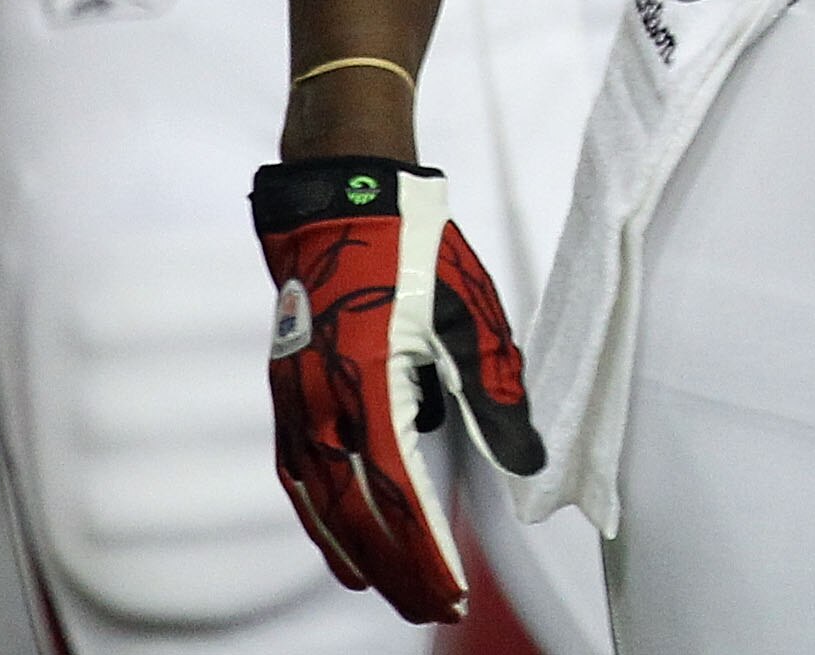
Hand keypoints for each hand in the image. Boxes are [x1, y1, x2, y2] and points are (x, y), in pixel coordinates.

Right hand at [250, 158, 541, 623]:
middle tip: (432, 608)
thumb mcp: (470, 313)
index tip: (453, 590)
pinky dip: (320, 515)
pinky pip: (297, 474)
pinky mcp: (286, 396)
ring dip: (353, 552)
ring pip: (318, 502)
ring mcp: (295, 402)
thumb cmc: (413, 253)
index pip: (400, 490)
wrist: (340, 205)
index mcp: (371, 382)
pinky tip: (341, 536)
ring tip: (385, 590)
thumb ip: (496, 389)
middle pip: (356, 513)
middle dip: (394, 568)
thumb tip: (528, 459)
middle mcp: (322, 403)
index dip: (425, 549)